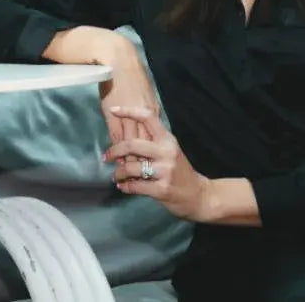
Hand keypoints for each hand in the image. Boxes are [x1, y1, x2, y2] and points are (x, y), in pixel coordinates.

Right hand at [98, 40, 159, 166]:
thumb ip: (144, 111)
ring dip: (127, 159)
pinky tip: (113, 159)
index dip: (151, 154)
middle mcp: (143, 116)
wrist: (119, 61)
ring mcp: (128, 115)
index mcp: (152, 111)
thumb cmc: (130, 76)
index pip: (153, 139)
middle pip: (145, 145)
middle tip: (139, 179)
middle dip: (142, 162)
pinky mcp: (114, 113)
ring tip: (123, 175)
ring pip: (130, 144)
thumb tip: (144, 127)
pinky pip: (117, 136)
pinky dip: (116, 149)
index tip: (151, 168)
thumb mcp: (142, 95)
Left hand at [103, 105, 211, 221]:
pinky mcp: (162, 189)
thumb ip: (152, 142)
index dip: (129, 111)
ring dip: (119, 172)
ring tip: (116, 176)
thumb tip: (126, 136)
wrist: (198, 195)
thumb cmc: (180, 171)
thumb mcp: (170, 151)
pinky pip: (136, 186)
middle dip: (115, 150)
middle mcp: (166, 151)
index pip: (147, 117)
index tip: (113, 109)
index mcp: (167, 139)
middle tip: (106, 156)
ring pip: (131, 167)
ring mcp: (165, 170)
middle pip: (133, 144)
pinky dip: (126, 186)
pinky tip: (123, 186)